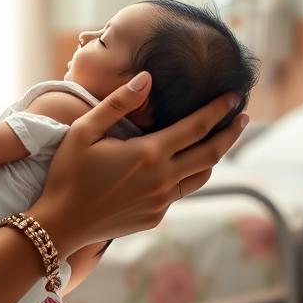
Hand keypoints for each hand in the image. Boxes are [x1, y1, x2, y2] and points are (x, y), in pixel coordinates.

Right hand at [30, 72, 247, 257]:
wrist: (60, 224)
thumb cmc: (67, 173)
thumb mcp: (84, 130)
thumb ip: (118, 103)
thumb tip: (147, 78)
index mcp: (148, 154)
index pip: (196, 127)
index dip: (218, 110)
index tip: (234, 96)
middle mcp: (162, 179)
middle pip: (211, 153)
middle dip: (231, 132)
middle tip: (242, 116)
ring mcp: (161, 202)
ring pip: (201, 176)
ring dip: (214, 156)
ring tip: (219, 140)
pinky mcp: (155, 217)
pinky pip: (180, 192)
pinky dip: (188, 175)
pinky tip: (182, 165)